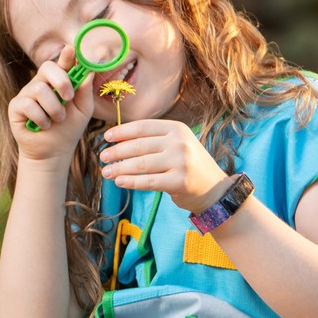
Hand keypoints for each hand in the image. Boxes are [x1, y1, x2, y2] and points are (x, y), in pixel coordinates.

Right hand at [8, 45, 93, 160]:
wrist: (54, 152)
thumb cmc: (68, 129)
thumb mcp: (83, 110)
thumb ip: (86, 91)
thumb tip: (88, 71)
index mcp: (58, 81)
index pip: (62, 63)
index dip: (66, 56)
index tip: (71, 50)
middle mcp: (41, 84)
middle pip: (47, 67)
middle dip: (61, 80)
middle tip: (69, 97)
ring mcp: (27, 94)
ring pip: (39, 88)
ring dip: (53, 107)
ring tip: (57, 119)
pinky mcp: (16, 107)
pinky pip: (28, 104)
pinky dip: (40, 117)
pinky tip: (44, 125)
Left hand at [100, 120, 230, 212]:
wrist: (215, 189)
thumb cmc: (189, 166)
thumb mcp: (176, 146)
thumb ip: (153, 141)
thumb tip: (119, 141)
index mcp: (177, 129)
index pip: (143, 127)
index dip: (122, 131)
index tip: (106, 137)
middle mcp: (179, 142)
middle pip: (139, 145)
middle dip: (117, 151)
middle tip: (103, 157)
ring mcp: (180, 162)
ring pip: (141, 164)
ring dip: (119, 168)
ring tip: (106, 172)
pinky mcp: (179, 182)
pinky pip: (148, 182)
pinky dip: (131, 182)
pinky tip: (119, 181)